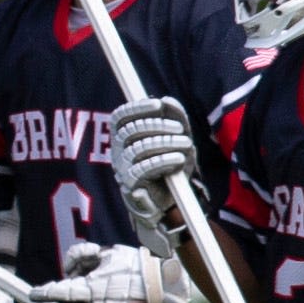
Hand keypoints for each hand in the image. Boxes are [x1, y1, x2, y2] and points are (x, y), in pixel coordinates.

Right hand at [111, 95, 195, 237]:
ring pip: (138, 149)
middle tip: (180, 129)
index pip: (120, 117)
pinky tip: (179, 159)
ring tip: (185, 143)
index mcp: (124, 137)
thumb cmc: (169, 166)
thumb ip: (174, 119)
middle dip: (158, 125)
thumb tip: (168, 100)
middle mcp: (118, 151)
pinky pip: (143, 169)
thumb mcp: (176, 140)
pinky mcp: (130, 185)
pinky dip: (164, 161)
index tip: (158, 104)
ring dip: (165, 143)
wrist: (167, 202)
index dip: (136, 108)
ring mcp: (122, 168)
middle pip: (131, 131)